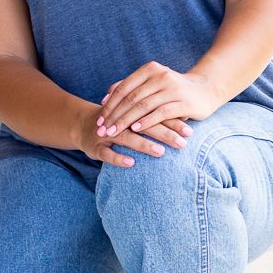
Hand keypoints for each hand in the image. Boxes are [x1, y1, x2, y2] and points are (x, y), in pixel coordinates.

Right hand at [76, 103, 193, 167]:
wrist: (82, 124)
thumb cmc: (119, 122)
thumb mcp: (135, 115)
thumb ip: (157, 114)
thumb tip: (188, 115)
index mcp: (132, 109)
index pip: (156, 113)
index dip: (173, 121)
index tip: (189, 131)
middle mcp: (120, 119)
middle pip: (144, 124)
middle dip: (165, 133)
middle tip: (182, 144)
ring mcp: (107, 132)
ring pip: (126, 137)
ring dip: (144, 144)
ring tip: (160, 152)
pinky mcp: (95, 146)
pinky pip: (106, 153)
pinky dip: (118, 157)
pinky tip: (131, 163)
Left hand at [96, 63, 220, 142]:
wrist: (206, 89)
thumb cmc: (173, 89)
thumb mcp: (152, 84)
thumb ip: (131, 87)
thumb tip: (105, 96)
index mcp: (150, 69)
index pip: (123, 87)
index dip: (110, 104)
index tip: (100, 119)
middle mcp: (160, 76)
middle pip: (131, 98)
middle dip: (115, 115)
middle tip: (103, 130)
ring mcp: (172, 88)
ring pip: (143, 106)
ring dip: (126, 121)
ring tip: (114, 132)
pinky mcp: (183, 102)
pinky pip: (161, 113)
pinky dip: (146, 121)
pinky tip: (135, 130)